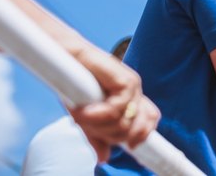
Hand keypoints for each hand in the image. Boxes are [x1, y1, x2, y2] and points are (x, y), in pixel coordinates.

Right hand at [68, 46, 159, 161]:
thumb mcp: (86, 118)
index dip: (142, 136)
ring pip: (125, 122)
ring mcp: (131, 86)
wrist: (65, 58)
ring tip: (81, 116)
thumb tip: (104, 158)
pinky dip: (100, 114)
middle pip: (135, 129)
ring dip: (99, 125)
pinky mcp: (125, 79)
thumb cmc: (74, 85)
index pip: (150, 120)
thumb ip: (96, 136)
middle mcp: (134, 94)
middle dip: (109, 135)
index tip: (132, 146)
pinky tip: (84, 111)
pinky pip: (119, 107)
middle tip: (87, 126)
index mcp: (130, 101)